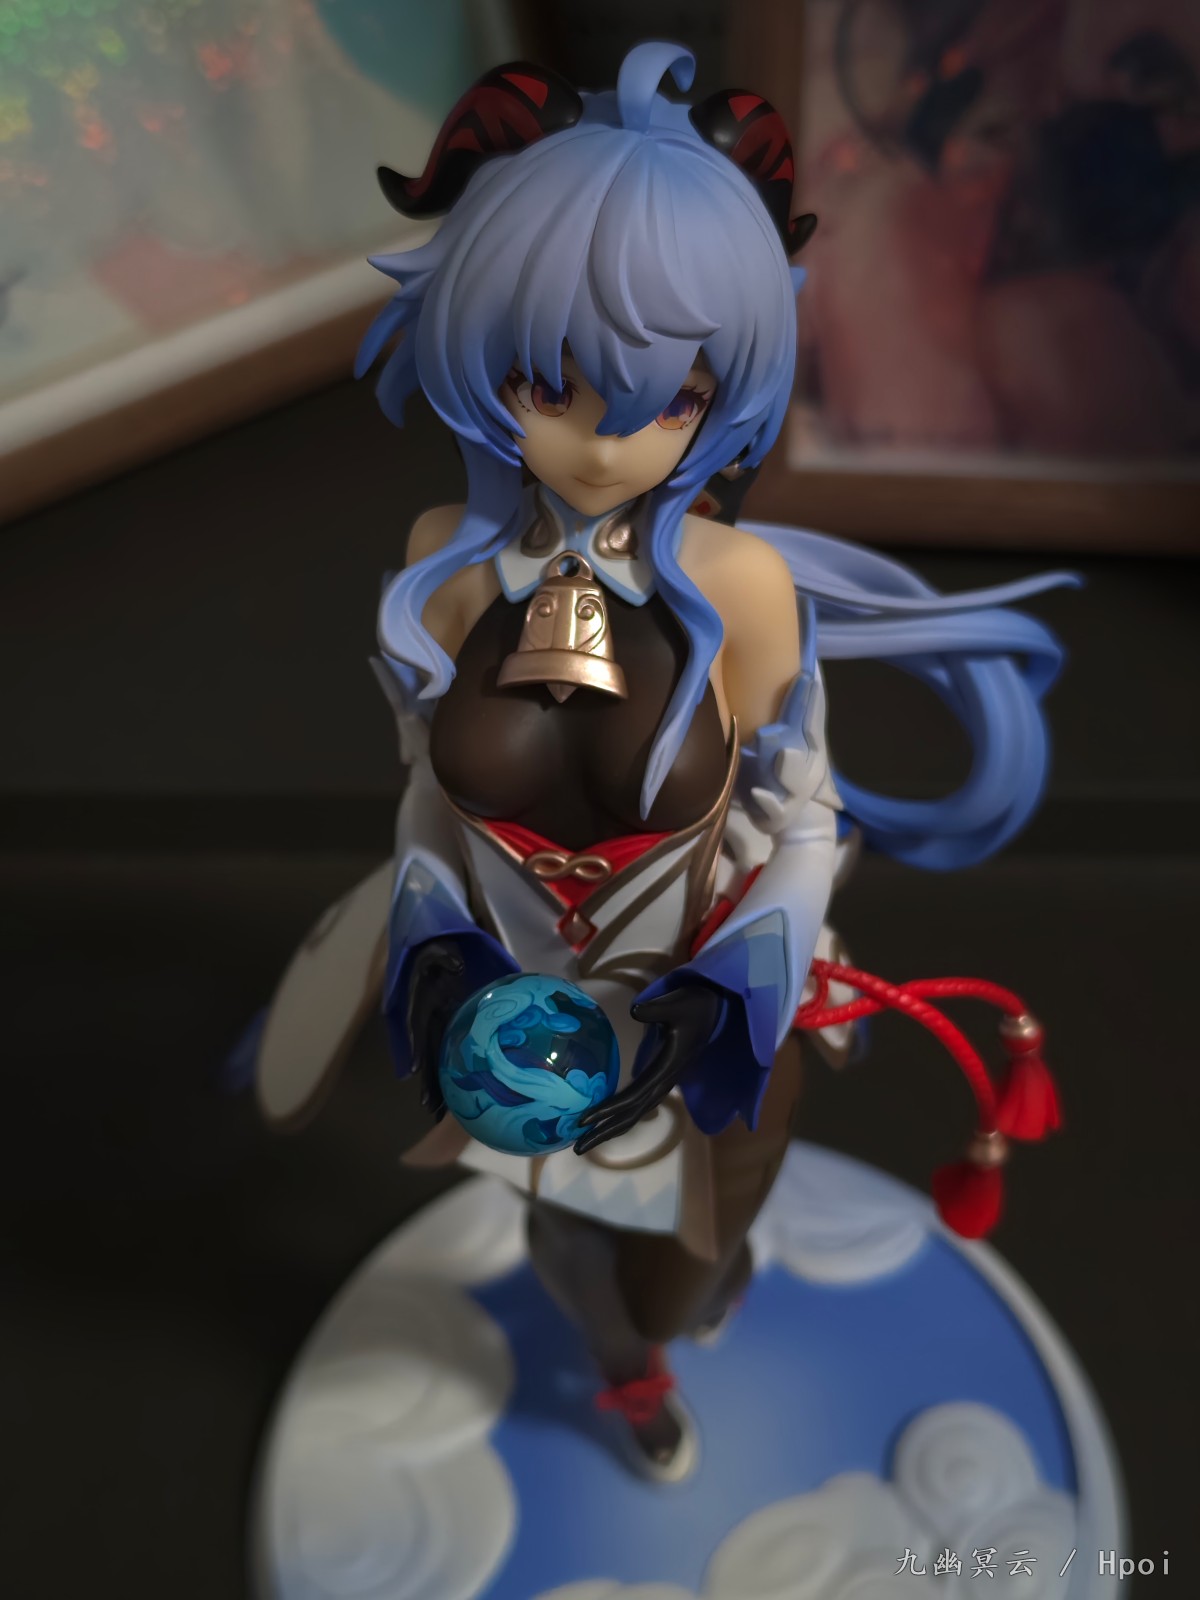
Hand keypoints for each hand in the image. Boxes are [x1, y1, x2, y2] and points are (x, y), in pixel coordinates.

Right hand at [405, 940, 474, 1120]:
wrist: (434, 954)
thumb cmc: (436, 952)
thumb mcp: (439, 949)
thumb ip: (445, 957)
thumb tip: (457, 965)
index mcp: (422, 1003)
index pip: (418, 1028)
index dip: (417, 1048)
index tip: (416, 1069)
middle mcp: (427, 1020)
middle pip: (426, 1053)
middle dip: (427, 1079)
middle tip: (429, 1107)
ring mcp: (437, 1027)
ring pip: (437, 1060)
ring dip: (437, 1085)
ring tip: (439, 1114)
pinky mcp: (449, 1030)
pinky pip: (450, 1055)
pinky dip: (452, 1076)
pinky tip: (458, 1098)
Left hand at [573, 983, 722, 1154]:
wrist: (713, 1011)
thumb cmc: (693, 1006)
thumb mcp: (677, 1003)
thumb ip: (656, 1009)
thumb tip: (635, 1011)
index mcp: (666, 1068)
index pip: (633, 1096)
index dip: (609, 1109)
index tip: (584, 1120)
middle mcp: (664, 1082)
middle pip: (632, 1115)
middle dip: (605, 1131)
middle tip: (578, 1147)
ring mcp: (664, 1083)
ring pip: (636, 1113)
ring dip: (611, 1128)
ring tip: (586, 1140)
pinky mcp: (661, 1078)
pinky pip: (639, 1104)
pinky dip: (620, 1116)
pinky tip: (606, 1120)